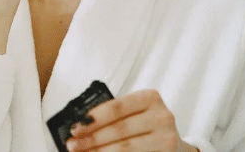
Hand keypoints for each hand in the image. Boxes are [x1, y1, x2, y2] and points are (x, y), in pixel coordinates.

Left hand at [66, 90, 198, 151]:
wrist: (172, 142)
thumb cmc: (144, 124)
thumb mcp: (133, 111)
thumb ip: (112, 115)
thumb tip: (79, 124)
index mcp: (149, 98)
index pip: (116, 107)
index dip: (93, 118)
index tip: (75, 127)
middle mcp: (162, 116)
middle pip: (120, 129)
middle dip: (92, 138)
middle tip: (72, 144)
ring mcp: (167, 138)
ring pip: (126, 147)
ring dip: (99, 151)